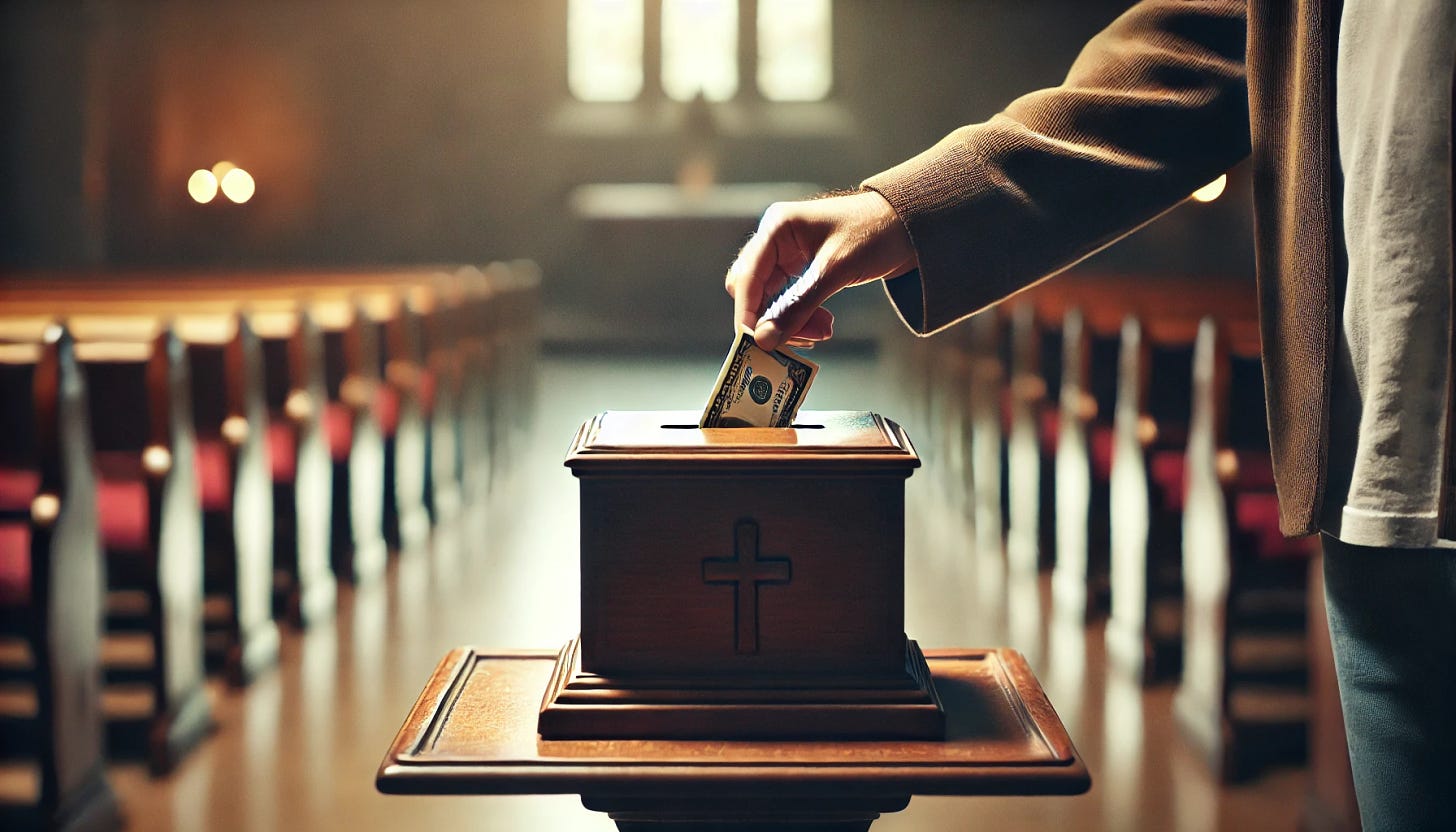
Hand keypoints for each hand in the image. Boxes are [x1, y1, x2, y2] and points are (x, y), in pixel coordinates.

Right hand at [726, 189, 916, 351]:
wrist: (911, 226)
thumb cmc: (875, 233)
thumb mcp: (836, 271)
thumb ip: (798, 306)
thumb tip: (765, 339)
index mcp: (777, 228)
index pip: (746, 277)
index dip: (747, 313)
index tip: (754, 344)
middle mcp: (776, 240)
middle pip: (753, 290)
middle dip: (772, 319)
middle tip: (799, 340)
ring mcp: (788, 255)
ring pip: (771, 300)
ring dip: (790, 322)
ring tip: (822, 332)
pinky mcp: (802, 269)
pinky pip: (788, 301)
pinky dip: (802, 317)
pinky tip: (823, 324)